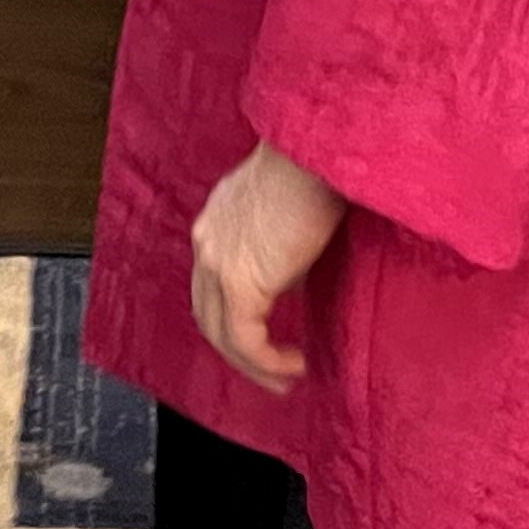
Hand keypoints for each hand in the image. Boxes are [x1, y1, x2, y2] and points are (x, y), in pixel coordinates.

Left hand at [189, 143, 346, 395]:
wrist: (318, 148)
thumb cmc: (321, 163)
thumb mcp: (293, 207)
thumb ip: (284, 240)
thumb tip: (295, 274)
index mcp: (218, 219)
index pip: (212, 281)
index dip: (236, 315)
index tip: (268, 335)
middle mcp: (207, 240)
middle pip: (208, 312)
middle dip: (238, 350)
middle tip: (273, 372)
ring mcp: (216, 261)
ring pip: (220, 333)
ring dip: (253, 365)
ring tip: (285, 380)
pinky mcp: (238, 282)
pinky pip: (245, 340)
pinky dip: (267, 362)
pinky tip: (293, 368)